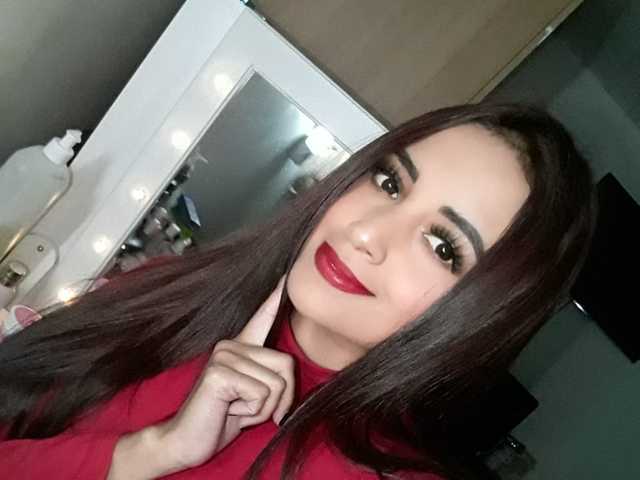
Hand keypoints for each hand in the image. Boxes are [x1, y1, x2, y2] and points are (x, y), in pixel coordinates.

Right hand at [159, 275, 295, 469]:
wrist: (186, 441)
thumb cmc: (221, 419)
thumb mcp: (254, 397)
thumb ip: (271, 380)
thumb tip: (288, 373)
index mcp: (240, 348)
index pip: (262, 317)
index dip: (275, 297)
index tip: (286, 273)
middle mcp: (231, 345)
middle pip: (286, 365)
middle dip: (279, 398)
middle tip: (248, 408)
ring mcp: (224, 355)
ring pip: (276, 383)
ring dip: (264, 408)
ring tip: (236, 409)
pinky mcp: (219, 372)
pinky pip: (262, 393)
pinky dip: (253, 412)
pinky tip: (229, 411)